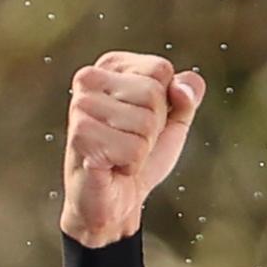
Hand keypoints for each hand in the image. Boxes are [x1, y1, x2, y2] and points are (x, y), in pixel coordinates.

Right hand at [60, 51, 205, 246]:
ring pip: (144, 123)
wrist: (116, 199)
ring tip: (121, 153)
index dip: (166, 103)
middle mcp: (88, 78)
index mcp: (111, 66)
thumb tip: (185, 85)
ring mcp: (81, 105)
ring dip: (142, 149)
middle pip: (153, 94)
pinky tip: (113, 165)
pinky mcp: (80, 134)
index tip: (143, 120)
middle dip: (153, 128)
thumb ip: (187, 97)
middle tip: (131, 141)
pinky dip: (131, 165)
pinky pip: (133, 149)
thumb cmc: (141, 156)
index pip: (161, 69)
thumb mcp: (173, 123)